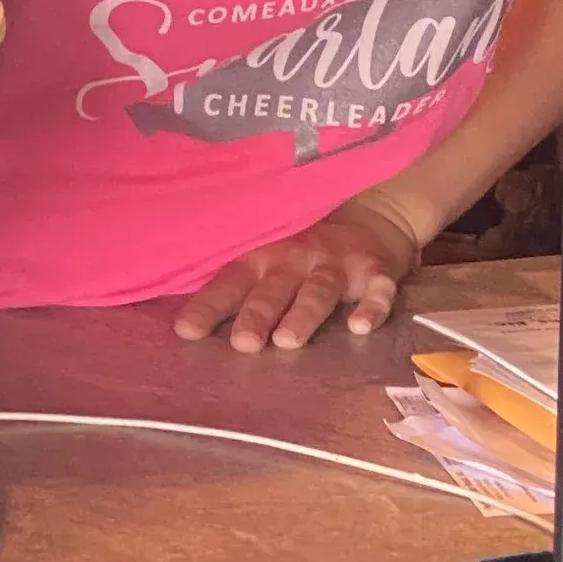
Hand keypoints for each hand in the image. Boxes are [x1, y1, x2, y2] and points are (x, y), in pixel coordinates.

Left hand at [173, 191, 420, 353]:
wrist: (372, 217)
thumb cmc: (304, 250)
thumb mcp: (268, 260)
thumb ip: (237, 290)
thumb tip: (185, 328)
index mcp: (262, 260)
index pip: (229, 283)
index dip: (208, 306)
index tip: (186, 332)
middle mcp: (295, 260)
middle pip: (273, 290)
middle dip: (256, 315)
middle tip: (243, 344)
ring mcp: (335, 265)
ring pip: (317, 290)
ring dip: (303, 314)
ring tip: (288, 341)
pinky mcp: (375, 271)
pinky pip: (377, 289)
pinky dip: (371, 307)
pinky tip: (361, 326)